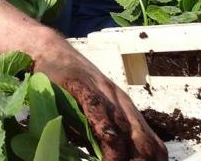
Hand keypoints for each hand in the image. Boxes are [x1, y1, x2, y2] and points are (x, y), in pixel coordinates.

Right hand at [34, 47, 166, 160]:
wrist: (49, 50)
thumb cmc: (68, 85)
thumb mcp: (90, 113)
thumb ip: (98, 136)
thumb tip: (104, 158)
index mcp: (125, 111)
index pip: (151, 144)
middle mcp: (120, 102)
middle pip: (142, 141)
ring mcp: (102, 92)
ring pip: (124, 128)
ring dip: (125, 155)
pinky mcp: (82, 85)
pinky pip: (97, 108)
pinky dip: (104, 129)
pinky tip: (106, 144)